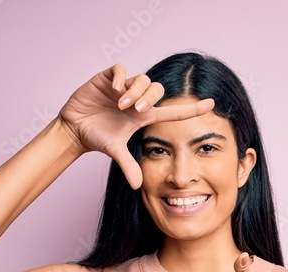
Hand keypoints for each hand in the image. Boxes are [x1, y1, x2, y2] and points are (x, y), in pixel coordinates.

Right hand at [58, 63, 214, 188]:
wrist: (75, 128)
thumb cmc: (98, 137)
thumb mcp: (115, 151)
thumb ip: (128, 165)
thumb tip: (138, 187)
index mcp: (144, 115)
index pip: (173, 111)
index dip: (192, 108)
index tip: (212, 104)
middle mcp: (137, 99)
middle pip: (157, 89)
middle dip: (148, 98)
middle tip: (136, 110)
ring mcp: (123, 87)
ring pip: (141, 78)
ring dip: (134, 91)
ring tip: (122, 104)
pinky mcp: (107, 78)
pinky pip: (120, 69)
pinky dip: (120, 76)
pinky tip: (115, 88)